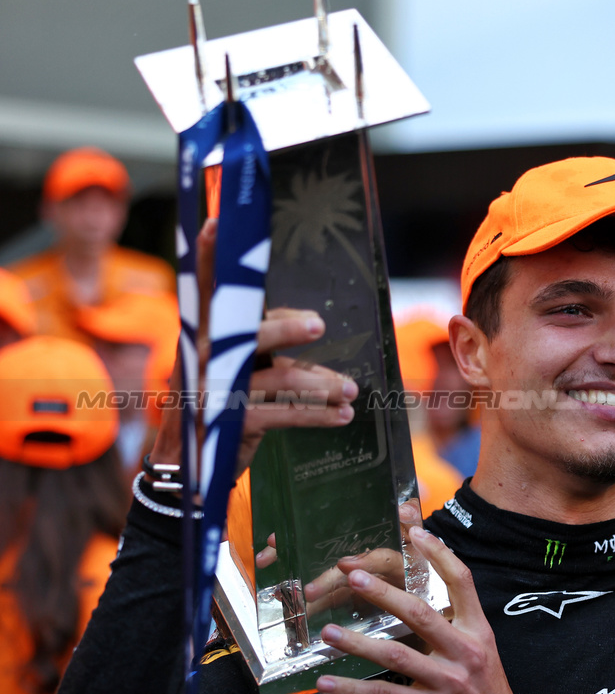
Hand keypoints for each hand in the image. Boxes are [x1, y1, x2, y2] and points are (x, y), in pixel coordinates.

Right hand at [149, 218, 357, 478]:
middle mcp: (203, 358)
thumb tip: (309, 322)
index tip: (217, 224)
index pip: (206, 292)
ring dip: (321, 384)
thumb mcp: (232, 369)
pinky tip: (342, 416)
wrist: (184, 469)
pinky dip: (318, 415)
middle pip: (248, 334)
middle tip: (318, 326)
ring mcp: (213, 392)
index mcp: (201, 337)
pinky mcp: (230, 425)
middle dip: (285, 328)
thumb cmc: (216, 407)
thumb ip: (261, 344)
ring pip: (277, 378)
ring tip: (350, 390)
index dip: (209, 259)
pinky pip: (283, 414)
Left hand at [315, 526, 533, 693]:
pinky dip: (351, 690)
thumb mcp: (482, 656)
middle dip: (384, 592)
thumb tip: (417, 607)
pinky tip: (327, 683)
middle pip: (420, 613)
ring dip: (357, 642)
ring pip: (395, 655)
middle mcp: (464, 652)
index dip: (439, 553)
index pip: (461, 582)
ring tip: (328, 631)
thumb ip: (454, 631)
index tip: (416, 531)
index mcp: (479, 632)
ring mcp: (446, 682)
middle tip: (355, 576)